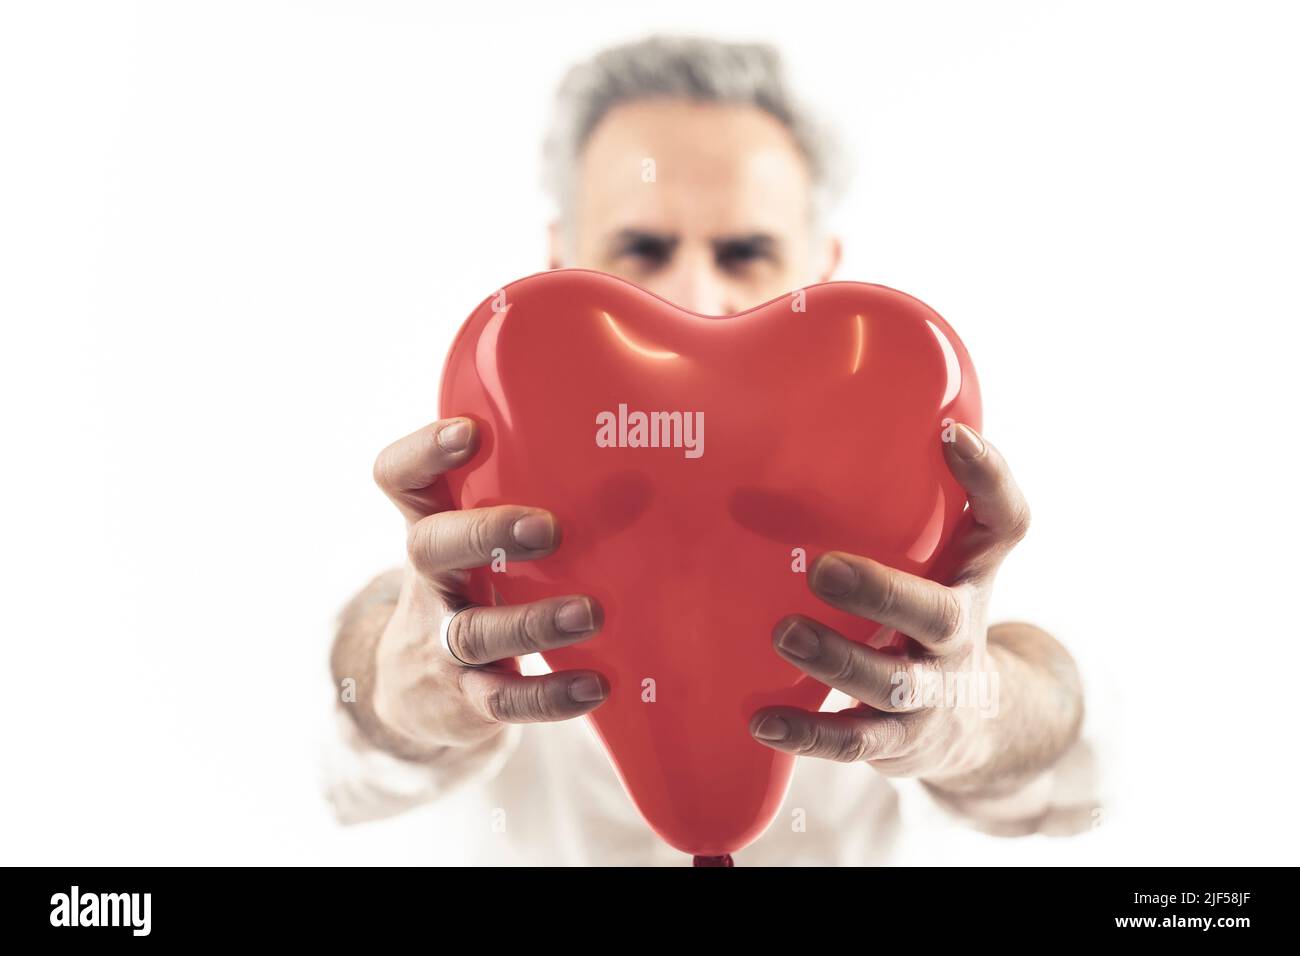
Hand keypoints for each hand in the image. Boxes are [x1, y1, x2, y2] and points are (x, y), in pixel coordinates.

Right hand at [368, 417, 608, 757]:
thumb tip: (640, 439)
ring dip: (533, 621)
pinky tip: (597, 685)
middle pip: (431, 547)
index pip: (400, 477)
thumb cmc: (478, 579)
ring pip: (474, 630)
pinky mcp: (466, 696)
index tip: (470, 431)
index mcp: (432, 523)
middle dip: (487, 533)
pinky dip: (548, 696)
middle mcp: (430, 578)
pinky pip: (501, 700)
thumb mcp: (482, 532)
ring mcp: (442, 640)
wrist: (417, 686)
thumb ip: (527, 489)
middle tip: (549, 527)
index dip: (425, 451)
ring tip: (590, 613)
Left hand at [748, 423, 1031, 784]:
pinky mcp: (896, 742)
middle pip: (938, 616)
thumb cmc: (935, 613)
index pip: (1003, 524)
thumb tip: (869, 422)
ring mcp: (929, 695)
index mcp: (971, 578)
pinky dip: (807, 734)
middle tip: (822, 569)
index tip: (948, 435)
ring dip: (838, 660)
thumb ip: (916, 501)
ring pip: (892, 684)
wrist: (973, 719)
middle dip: (882, 594)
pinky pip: (853, 742)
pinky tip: (760, 720)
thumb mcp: (944, 558)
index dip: (987, 479)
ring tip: (785, 634)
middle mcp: (958, 637)